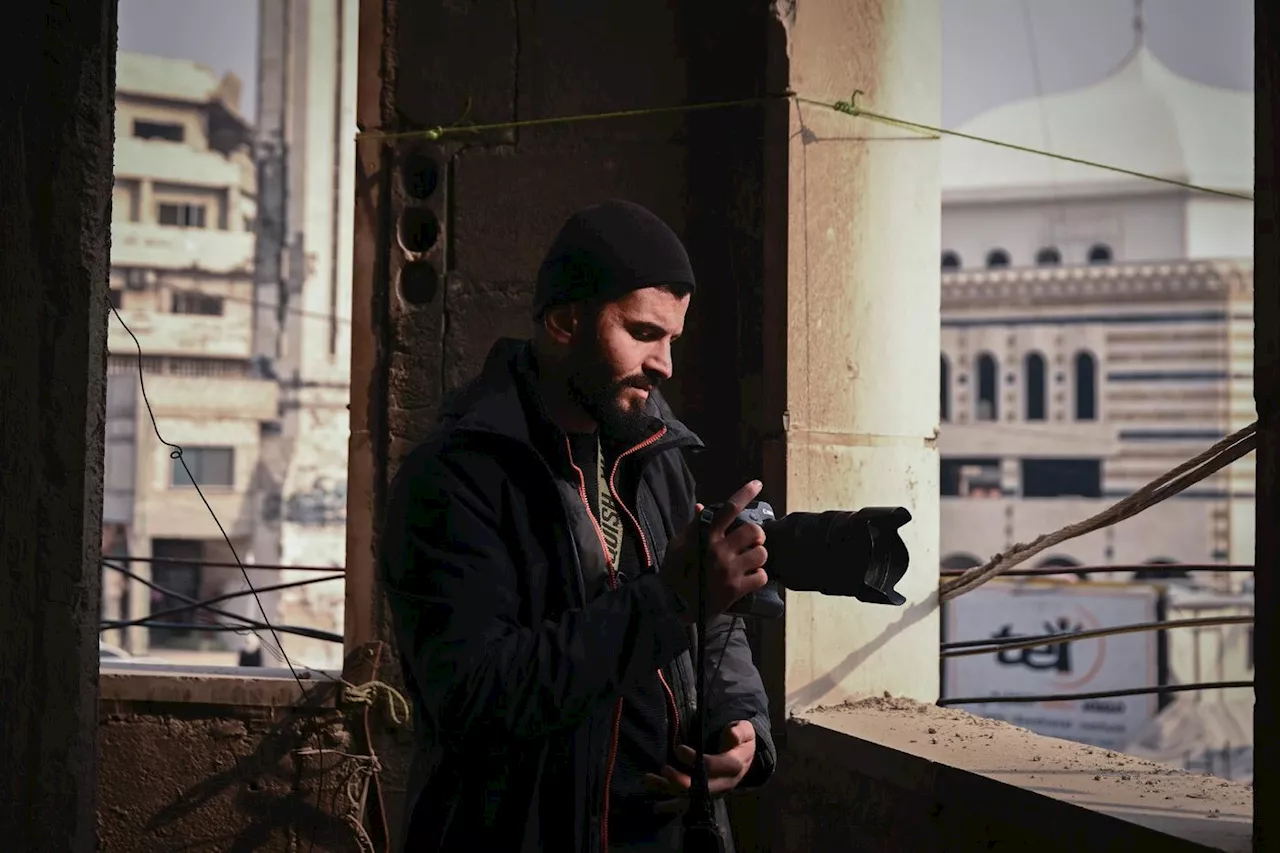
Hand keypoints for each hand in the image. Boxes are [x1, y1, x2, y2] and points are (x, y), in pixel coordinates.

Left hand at [643, 720, 757, 812]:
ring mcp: (713, 792)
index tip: (679, 749)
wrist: (744, 757)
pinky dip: (671, 805)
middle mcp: (723, 784)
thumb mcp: (745, 731)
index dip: (695, 760)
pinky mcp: (704, 795)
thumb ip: (740, 731)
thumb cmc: (741, 741)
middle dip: (681, 781)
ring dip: (669, 790)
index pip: (713, 767)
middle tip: (664, 769)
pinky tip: (656, 807)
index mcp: (734, 767)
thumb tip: (732, 735)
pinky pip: (687, 802)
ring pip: (690, 796)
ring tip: (650, 779)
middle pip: (701, 788)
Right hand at [660, 480, 769, 619]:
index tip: (757, 484)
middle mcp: (719, 551)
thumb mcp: (677, 546)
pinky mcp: (737, 590)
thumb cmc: (674, 573)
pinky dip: (758, 577)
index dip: (744, 494)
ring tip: (749, 561)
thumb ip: (693, 527)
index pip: (728, 509)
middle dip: (756, 535)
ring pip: (761, 553)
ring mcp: (729, 571)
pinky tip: (749, 578)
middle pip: (753, 531)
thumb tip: (702, 507)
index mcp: (705, 537)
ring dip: (758, 556)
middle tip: (752, 541)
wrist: (674, 605)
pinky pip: (762, 576)